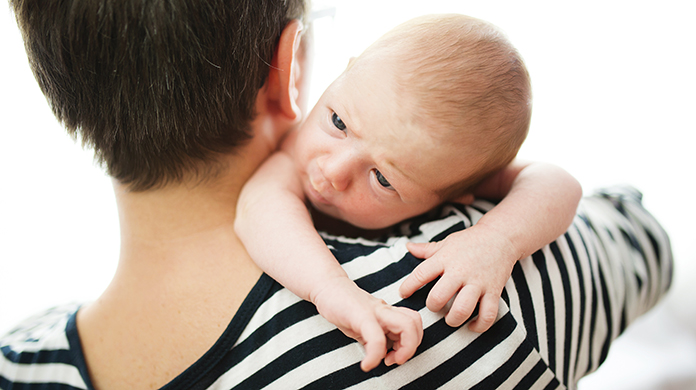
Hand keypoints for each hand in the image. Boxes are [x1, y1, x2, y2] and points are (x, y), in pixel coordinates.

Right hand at [312, 277, 422, 370]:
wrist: (327, 286)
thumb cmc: (344, 306)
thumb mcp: (363, 325)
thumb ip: (375, 337)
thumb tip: (382, 354)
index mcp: (388, 313)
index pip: (413, 323)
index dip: (411, 344)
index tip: (394, 357)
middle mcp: (385, 310)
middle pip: (415, 323)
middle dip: (411, 348)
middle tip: (394, 359)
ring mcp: (375, 311)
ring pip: (406, 325)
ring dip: (403, 350)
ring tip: (386, 360)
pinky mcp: (361, 314)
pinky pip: (376, 336)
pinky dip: (375, 355)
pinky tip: (366, 364)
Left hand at [399, 225, 516, 331]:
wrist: (501, 236)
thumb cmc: (470, 241)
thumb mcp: (447, 242)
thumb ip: (427, 249)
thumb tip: (408, 246)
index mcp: (445, 259)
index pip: (421, 274)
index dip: (408, 287)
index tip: (403, 294)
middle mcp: (460, 271)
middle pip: (439, 296)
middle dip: (433, 307)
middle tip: (434, 306)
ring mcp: (478, 282)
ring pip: (462, 309)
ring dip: (453, 319)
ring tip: (451, 318)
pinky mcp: (494, 291)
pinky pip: (488, 314)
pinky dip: (479, 325)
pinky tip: (472, 325)